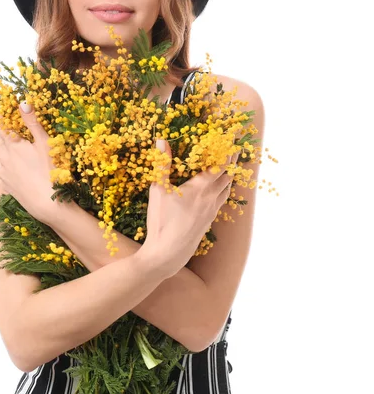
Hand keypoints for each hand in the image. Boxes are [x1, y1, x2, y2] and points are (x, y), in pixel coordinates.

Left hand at [0, 102, 58, 225]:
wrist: (48, 205)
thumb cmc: (51, 172)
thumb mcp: (45, 143)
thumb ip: (32, 122)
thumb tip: (23, 103)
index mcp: (11, 146)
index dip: (2, 114)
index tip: (6, 107)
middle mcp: (2, 158)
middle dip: (1, 128)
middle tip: (11, 122)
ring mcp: (2, 174)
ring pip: (0, 155)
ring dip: (6, 147)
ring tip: (19, 146)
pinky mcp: (6, 186)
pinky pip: (3, 170)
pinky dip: (8, 163)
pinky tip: (20, 166)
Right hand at [139, 139, 239, 278]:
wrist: (167, 254)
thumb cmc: (161, 221)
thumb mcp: (158, 190)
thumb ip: (162, 164)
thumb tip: (162, 141)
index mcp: (200, 188)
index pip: (221, 165)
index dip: (228, 150)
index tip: (232, 139)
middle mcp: (211, 198)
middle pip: (229, 175)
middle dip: (233, 160)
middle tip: (235, 148)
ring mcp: (212, 211)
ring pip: (227, 189)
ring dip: (230, 175)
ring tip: (231, 166)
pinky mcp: (209, 221)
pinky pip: (221, 200)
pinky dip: (224, 189)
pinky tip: (219, 189)